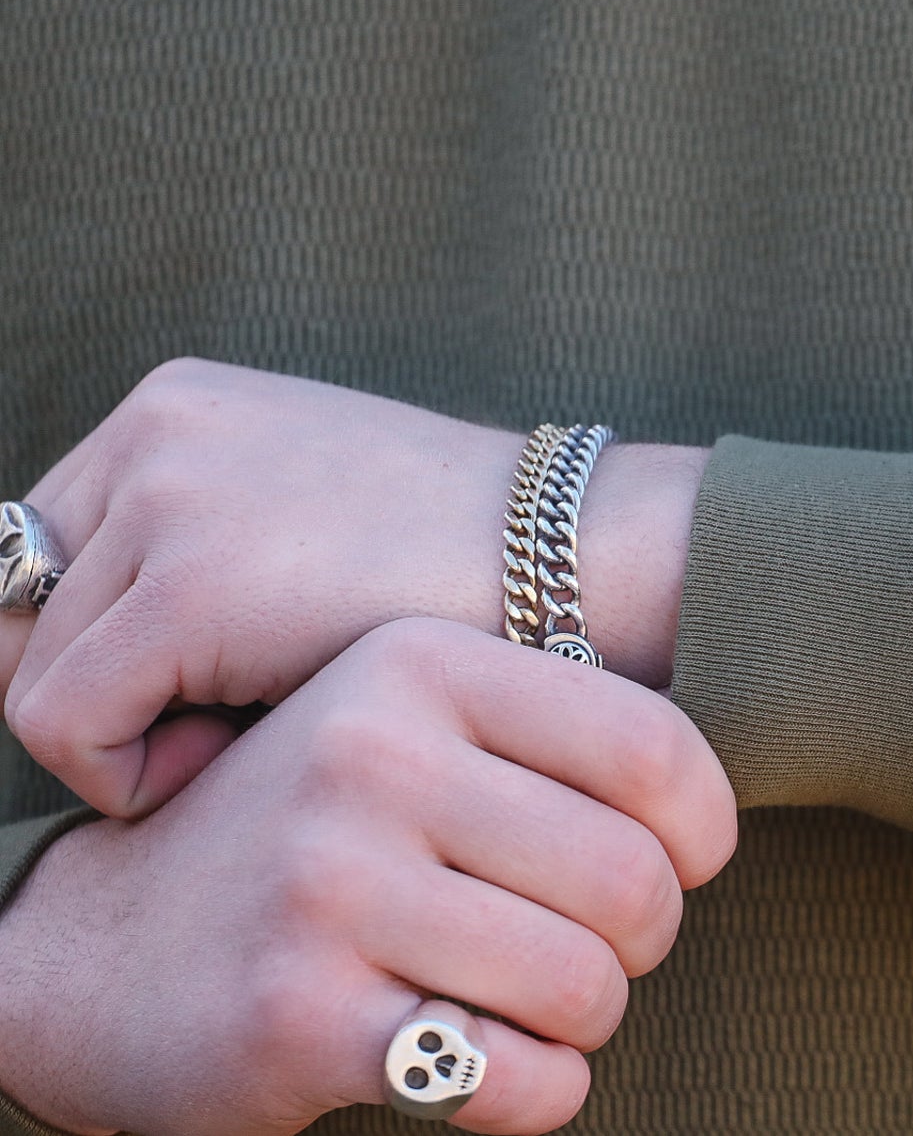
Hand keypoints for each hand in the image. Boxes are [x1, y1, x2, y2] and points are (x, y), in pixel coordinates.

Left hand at [0, 357, 708, 817]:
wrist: (585, 562)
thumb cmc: (468, 571)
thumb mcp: (310, 525)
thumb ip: (197, 553)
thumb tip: (84, 669)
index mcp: (180, 407)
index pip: (39, 557)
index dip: (95, 652)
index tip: (194, 702)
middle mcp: (154, 431)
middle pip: (16, 614)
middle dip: (95, 697)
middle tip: (212, 733)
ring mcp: (168, 500)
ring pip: (28, 676)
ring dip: (125, 740)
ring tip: (247, 740)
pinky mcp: (188, 588)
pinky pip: (62, 726)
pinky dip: (129, 776)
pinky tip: (237, 759)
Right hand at [0, 616, 735, 1135]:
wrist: (105, 951)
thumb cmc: (315, 838)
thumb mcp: (408, 730)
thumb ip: (549, 736)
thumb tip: (712, 807)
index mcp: (416, 666)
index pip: (652, 746)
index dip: (702, 831)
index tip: (682, 865)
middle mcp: (369, 756)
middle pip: (633, 880)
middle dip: (641, 941)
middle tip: (594, 949)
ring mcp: (327, 884)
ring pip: (585, 985)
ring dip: (588, 1020)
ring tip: (534, 1004)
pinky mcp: (299, 1015)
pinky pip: (512, 1078)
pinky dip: (538, 1090)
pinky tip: (494, 1066)